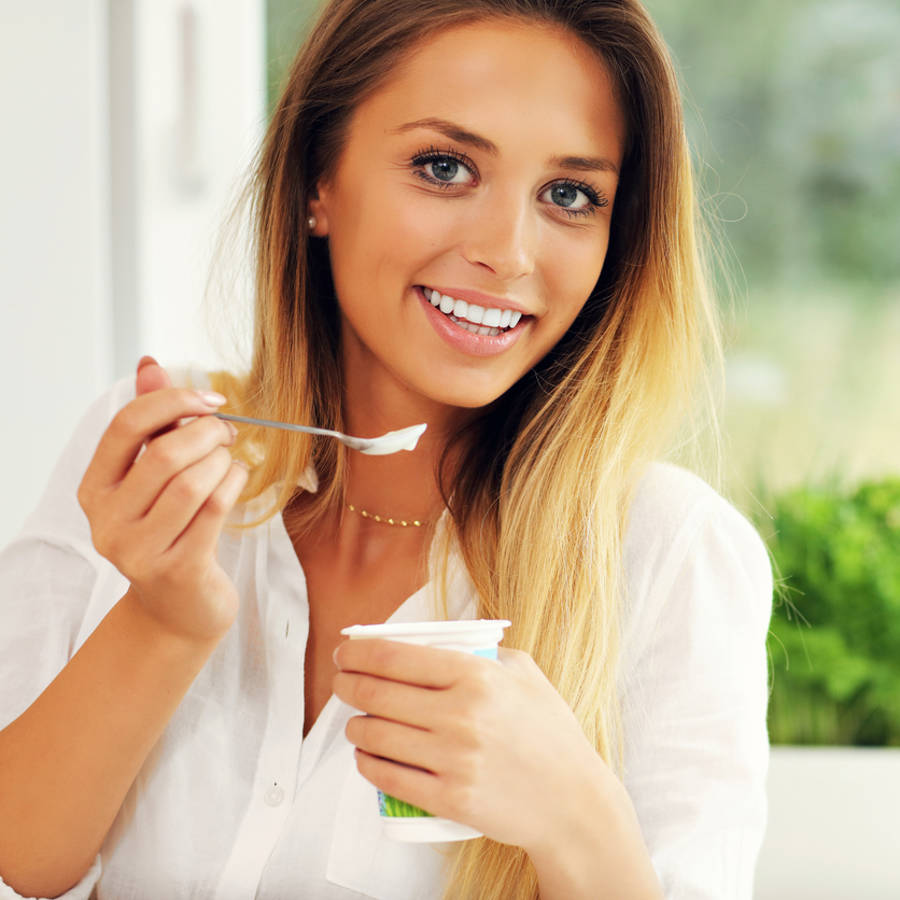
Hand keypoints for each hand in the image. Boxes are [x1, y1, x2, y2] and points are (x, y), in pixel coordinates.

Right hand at [77, 356, 248, 641]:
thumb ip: (152, 422)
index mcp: (95, 488)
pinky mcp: (177, 568)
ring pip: (192, 481)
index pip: (126, 426)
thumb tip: (150, 363)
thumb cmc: (171, 529)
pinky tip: (237, 478)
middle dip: (207, 432)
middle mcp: (108, 520)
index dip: (173, 401)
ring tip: (230, 460)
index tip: (211, 399)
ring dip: (223, 460)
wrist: (180, 606)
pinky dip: (234, 482)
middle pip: (164, 454)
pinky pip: (215, 508)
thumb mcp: (154, 476)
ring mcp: (139, 549)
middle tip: (228, 432)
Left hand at [332, 638, 610, 854]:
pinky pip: (387, 777)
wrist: (572, 800)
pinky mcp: (449, 799)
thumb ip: (481, 650)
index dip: (358, 653)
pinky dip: (366, 762)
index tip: (345, 653)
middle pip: (376, 693)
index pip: (395, 656)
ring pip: (375, 735)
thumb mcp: (523, 672)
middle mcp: (460, 714)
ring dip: (354, 725)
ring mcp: (453, 759)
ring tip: (355, 720)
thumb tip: (433, 641)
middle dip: (346, 685)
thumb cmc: (548, 731)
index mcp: (476, 674)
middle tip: (341, 683)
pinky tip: (365, 754)